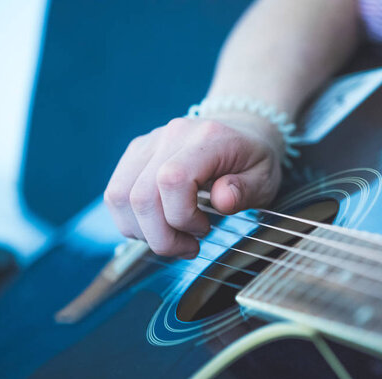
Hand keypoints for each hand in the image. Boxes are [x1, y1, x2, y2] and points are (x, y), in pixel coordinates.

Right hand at [104, 116, 282, 258]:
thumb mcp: (265, 178)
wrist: (241, 129)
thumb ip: (245, 190)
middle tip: (189, 247)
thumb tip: (222, 200)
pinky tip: (159, 226)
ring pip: (119, 197)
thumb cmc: (253, 159)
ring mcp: (148, 143)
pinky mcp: (135, 154)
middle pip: (140, 195)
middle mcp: (171, 135)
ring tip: (174, 238)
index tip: (205, 230)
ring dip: (143, 232)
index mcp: (207, 138)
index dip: (182, 217)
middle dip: (162, 236)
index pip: (172, 180)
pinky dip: (132, 221)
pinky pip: (115, 194)